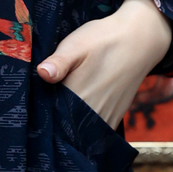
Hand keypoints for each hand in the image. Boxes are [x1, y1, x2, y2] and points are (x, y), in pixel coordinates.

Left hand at [35, 0, 172, 128]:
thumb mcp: (76, 44)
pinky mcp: (115, 116)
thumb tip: (42, 74)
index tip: (33, 108)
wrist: (139, 40)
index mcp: (78, 96)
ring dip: (69, 125)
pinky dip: (85, 125)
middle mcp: (92, 113)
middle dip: (53, 122)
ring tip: (60, 108)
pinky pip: (95, 129)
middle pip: (64, 128)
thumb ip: (59, 62)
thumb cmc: (103, 39)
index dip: (40, 115)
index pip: (50, 118)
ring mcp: (106, 117)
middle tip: (44, 107)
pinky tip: (77, 111)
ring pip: (80, 131)